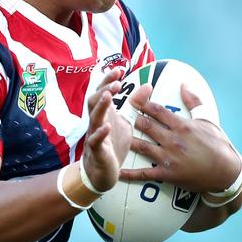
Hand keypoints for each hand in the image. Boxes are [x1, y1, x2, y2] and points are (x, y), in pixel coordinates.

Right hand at [83, 68, 150, 191]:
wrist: (102, 172)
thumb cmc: (113, 144)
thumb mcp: (127, 122)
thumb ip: (135, 105)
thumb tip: (148, 85)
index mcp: (105, 113)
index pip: (103, 91)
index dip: (109, 80)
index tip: (120, 69)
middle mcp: (97, 122)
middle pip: (94, 100)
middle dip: (104, 89)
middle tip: (117, 82)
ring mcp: (95, 135)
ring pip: (93, 118)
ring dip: (100, 106)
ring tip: (108, 96)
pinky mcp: (97, 151)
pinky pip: (95, 141)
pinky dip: (100, 133)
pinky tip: (106, 126)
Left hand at [120, 84, 240, 192]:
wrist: (226, 172)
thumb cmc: (217, 144)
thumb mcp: (207, 120)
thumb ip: (194, 101)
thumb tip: (183, 84)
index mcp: (182, 125)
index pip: (156, 110)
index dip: (142, 103)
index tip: (131, 98)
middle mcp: (173, 140)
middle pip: (145, 125)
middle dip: (131, 118)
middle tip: (118, 114)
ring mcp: (168, 158)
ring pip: (141, 146)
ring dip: (127, 140)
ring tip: (114, 136)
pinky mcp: (167, 174)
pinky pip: (144, 173)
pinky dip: (130, 173)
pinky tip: (118, 171)